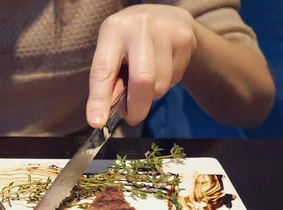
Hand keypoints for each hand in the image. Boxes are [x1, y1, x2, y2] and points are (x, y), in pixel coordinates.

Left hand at [86, 4, 197, 127]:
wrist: (166, 15)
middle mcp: (140, 27)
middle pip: (142, 79)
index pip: (104, 70)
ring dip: (151, 95)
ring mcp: (167, 32)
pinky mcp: (186, 41)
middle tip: (132, 118)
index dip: (99, 99)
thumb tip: (109, 113)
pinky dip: (165, 84)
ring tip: (145, 81)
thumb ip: (109, 81)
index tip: (96, 122)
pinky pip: (174, 80)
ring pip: (160, 85)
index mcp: (113, 30)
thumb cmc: (129, 41)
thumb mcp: (112, 52)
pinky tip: (162, 68)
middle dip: (137, 107)